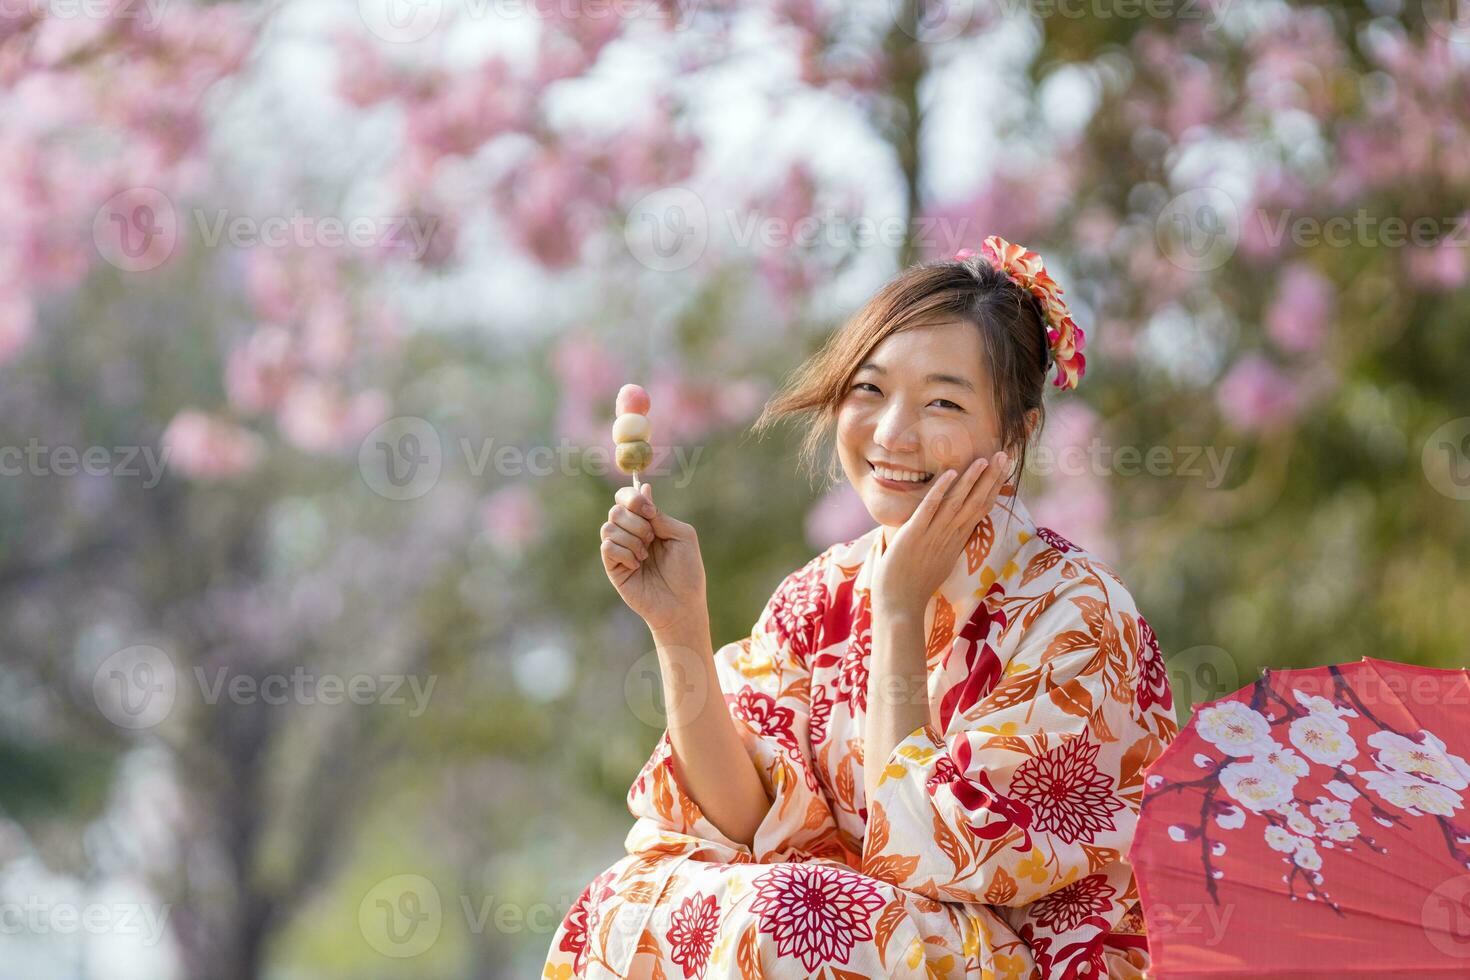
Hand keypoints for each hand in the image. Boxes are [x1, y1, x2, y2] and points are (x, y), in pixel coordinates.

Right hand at [600, 483, 707, 635]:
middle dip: (636, 523)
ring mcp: (620, 550)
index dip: (633, 498)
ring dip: (632, 539)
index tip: (650, 512)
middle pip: (616, 510)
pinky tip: (637, 565)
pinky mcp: (613, 567)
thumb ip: (661, 515)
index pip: (626, 497)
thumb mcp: (682, 536)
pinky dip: (624, 553)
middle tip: (652, 539)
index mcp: (647, 522)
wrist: (682, 604)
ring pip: (609, 527)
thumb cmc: (687, 572)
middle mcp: (631, 533)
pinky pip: (607, 547)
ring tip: (645, 555)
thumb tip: (643, 488)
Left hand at [870, 450, 1010, 619]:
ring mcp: (933, 535)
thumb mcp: (936, 562)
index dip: (993, 488)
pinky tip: (950, 472)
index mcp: (956, 541)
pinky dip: (940, 490)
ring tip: (985, 459)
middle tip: (1007, 455)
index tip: (1005, 470)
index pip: (980, 509)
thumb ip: (943, 544)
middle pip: (976, 503)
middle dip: (992, 478)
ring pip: (957, 503)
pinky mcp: (913, 535)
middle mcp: (949, 536)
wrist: (900, 608)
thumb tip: (947, 532)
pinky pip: (929, 508)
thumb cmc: (913, 587)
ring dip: (972, 480)